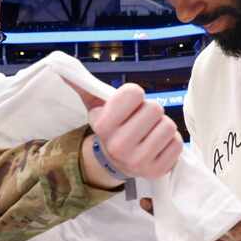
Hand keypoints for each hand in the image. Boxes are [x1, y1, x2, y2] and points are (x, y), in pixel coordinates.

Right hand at [67, 81, 182, 182]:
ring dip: (161, 126)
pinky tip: (156, 145)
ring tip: (148, 132)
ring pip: (168, 126)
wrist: (115, 162)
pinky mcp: (157, 171)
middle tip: (140, 120)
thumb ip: (84, 86)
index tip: (128, 104)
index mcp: (103, 125)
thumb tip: (62, 70)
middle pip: (155, 108)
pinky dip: (170, 142)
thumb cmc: (111, 126)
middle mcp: (119, 145)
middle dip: (149, 111)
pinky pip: (177, 144)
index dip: (134, 95)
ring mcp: (138, 161)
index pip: (134, 92)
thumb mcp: (95, 107)